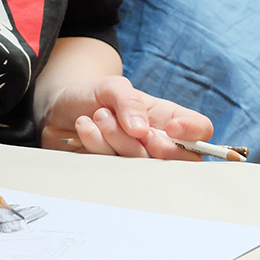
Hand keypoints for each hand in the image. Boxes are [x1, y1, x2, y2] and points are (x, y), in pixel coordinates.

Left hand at [40, 75, 213, 159]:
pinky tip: (86, 127)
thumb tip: (143, 129)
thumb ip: (129, 101)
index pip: (200, 130)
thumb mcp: (111, 86)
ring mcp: (135, 160)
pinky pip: (114, 169)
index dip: (194, 133)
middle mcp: (156, 142)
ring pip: (142, 164)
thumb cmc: (93, 94)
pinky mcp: (113, 173)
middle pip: (177, 158)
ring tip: (99, 115)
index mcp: (166, 118)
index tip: (173, 127)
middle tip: (132, 127)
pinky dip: (98, 145)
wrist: (59, 110)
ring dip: (118, 138)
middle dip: (155, 145)